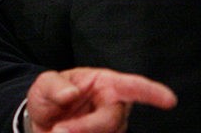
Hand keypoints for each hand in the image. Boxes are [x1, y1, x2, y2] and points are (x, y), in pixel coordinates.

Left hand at [26, 67, 176, 132]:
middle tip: (58, 131)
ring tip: (58, 131)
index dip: (150, 92)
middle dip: (86, 128)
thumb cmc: (49, 97)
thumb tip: (71, 92)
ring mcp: (112, 127)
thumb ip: (55, 86)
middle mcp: (112, 105)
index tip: (168, 99)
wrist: (41, 121)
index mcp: (103, 83)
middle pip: (112, 120)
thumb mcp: (44, 84)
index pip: (130, 86)